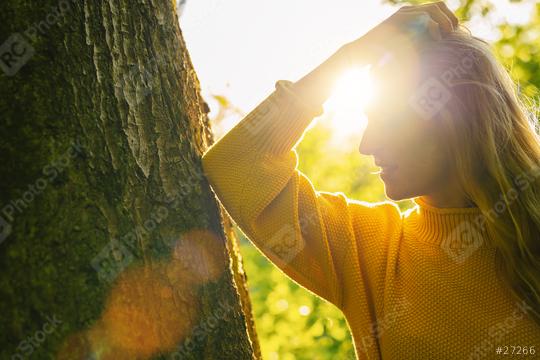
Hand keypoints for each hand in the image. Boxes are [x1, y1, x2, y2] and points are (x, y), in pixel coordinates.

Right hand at [339, 1, 458, 65]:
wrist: (359, 55)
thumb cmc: (378, 58)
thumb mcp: (402, 49)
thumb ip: (417, 45)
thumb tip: (436, 51)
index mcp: (408, 16)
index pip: (436, 8)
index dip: (448, 18)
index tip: (454, 32)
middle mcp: (406, 11)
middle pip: (438, 5)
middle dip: (450, 18)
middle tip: (455, 32)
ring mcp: (402, 15)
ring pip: (433, 9)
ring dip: (444, 22)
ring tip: (447, 35)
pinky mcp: (400, 21)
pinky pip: (424, 19)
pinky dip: (433, 29)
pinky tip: (436, 39)